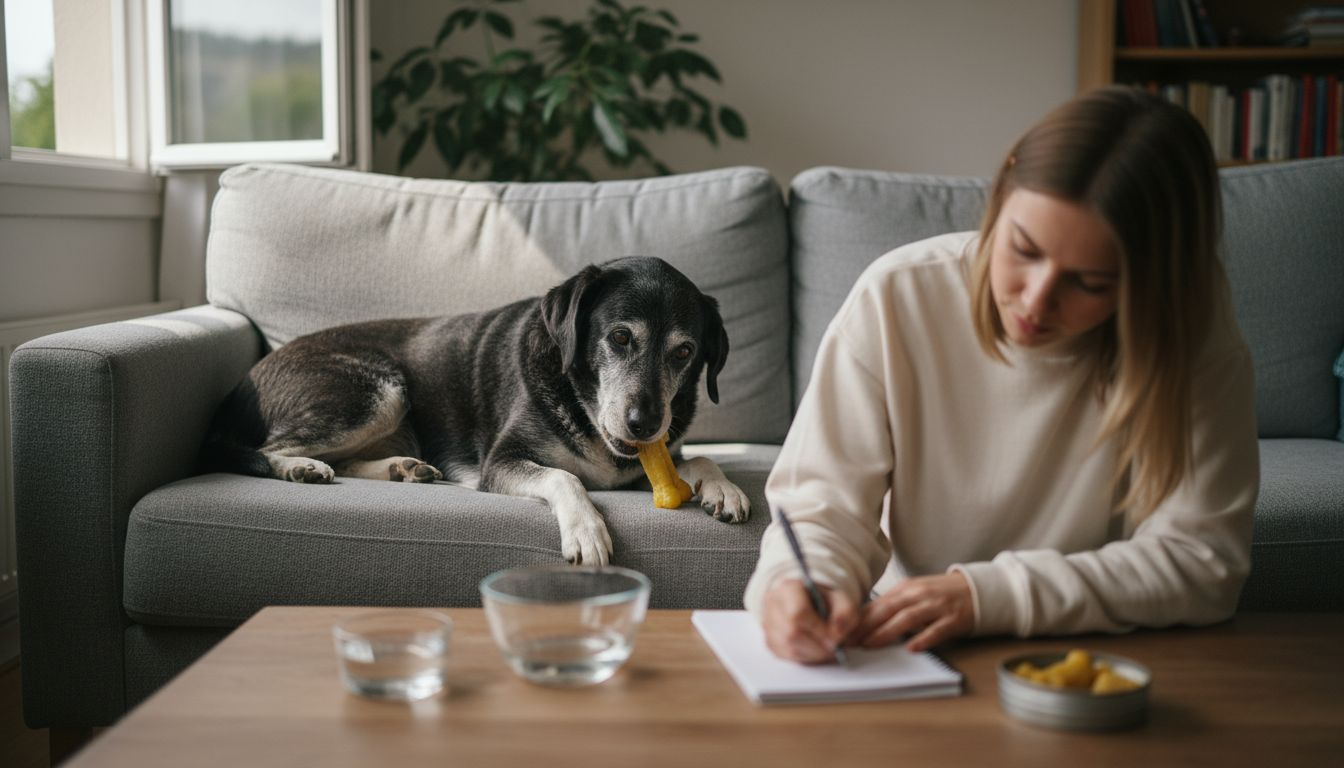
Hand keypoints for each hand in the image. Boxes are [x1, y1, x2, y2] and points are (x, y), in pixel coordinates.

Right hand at [761, 579, 858, 663]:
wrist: (812, 605)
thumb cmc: (825, 602)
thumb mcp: (842, 601)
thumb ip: (846, 613)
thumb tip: (836, 634)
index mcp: (789, 588)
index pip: (798, 614)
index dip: (819, 631)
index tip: (835, 639)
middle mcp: (773, 604)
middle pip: (792, 634)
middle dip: (818, 646)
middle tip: (834, 648)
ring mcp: (768, 624)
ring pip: (789, 648)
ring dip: (813, 654)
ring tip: (827, 648)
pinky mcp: (769, 641)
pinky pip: (786, 656)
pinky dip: (805, 657)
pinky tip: (815, 650)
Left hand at [850, 571, 974, 652]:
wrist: (976, 590)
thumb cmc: (941, 594)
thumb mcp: (914, 593)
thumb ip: (892, 605)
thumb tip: (864, 621)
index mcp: (906, 589)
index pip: (876, 604)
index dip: (857, 619)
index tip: (842, 632)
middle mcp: (918, 595)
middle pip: (887, 609)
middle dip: (865, 626)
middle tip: (849, 641)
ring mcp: (936, 606)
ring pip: (907, 618)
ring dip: (886, 632)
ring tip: (870, 644)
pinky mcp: (953, 619)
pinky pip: (936, 630)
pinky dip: (923, 638)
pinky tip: (911, 648)